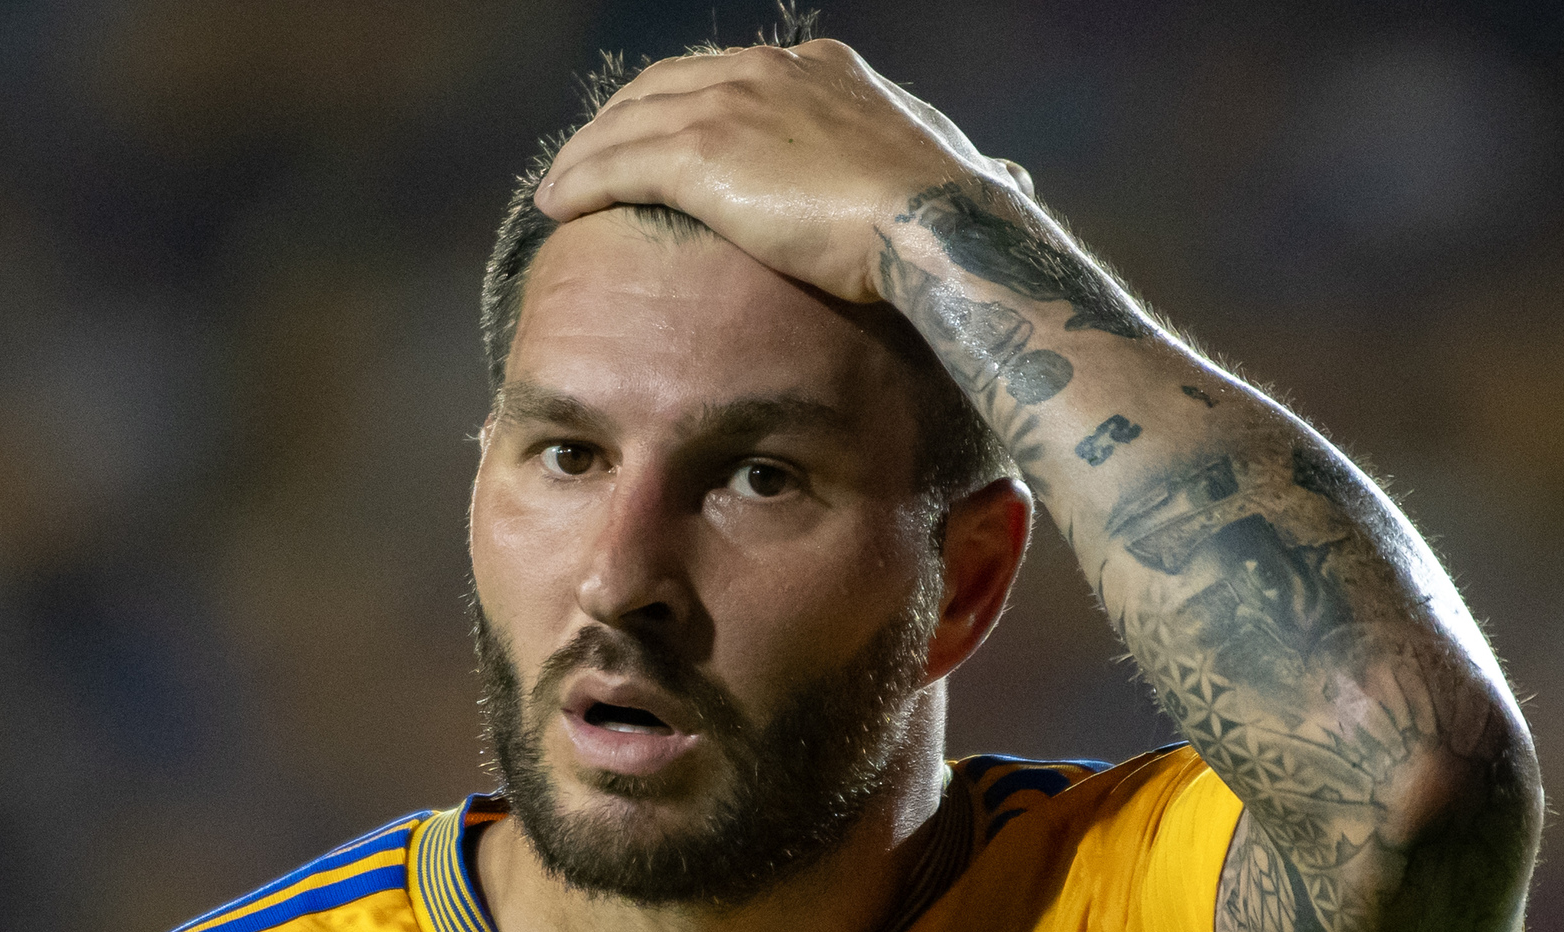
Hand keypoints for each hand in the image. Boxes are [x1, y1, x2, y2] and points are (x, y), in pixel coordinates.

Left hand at [534, 39, 1034, 302]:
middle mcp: (769, 72)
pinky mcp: (701, 152)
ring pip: (631, 122)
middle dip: (623, 121)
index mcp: (823, 71)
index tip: (665, 133)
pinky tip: (555, 203)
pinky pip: (617, 162)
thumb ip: (968, 169)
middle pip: (667, 87)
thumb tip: (1009, 176)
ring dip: (585, 154)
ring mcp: (731, 106)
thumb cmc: (957, 215)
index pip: (732, 75)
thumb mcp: (964, 172)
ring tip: (558, 185)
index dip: (688, 104)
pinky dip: (579, 179)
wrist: (937, 228)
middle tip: (590, 158)